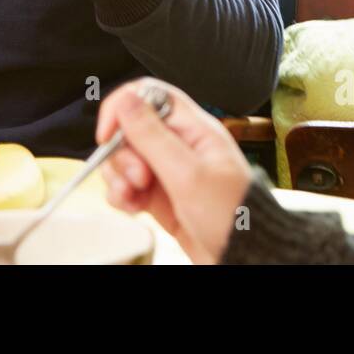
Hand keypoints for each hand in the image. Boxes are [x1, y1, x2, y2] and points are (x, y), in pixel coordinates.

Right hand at [96, 78, 251, 264]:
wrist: (244, 257)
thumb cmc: (233, 216)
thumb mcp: (189, 174)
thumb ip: (153, 136)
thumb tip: (127, 100)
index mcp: (193, 128)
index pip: (148, 95)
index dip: (122, 108)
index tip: (109, 133)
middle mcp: (179, 145)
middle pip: (130, 130)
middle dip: (123, 154)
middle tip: (138, 177)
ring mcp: (167, 171)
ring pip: (124, 159)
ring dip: (119, 177)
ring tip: (133, 196)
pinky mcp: (158, 196)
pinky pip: (127, 185)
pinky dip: (122, 195)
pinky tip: (132, 206)